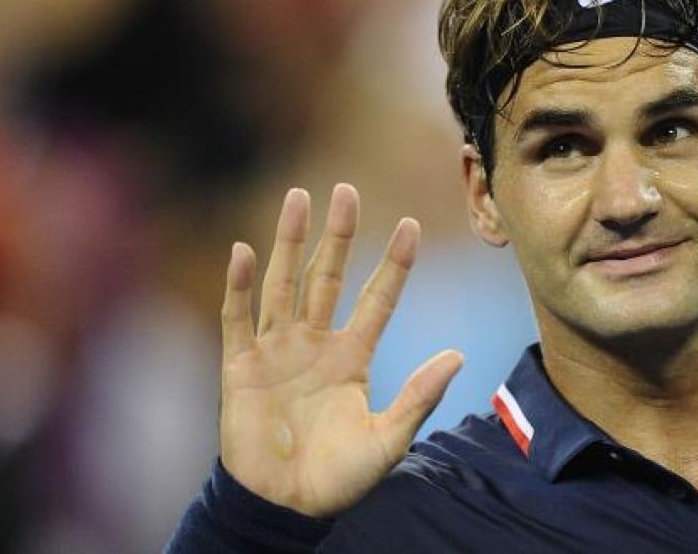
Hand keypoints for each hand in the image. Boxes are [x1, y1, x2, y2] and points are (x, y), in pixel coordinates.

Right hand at [218, 185, 462, 517]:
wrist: (286, 507)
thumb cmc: (338, 478)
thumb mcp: (388, 438)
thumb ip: (419, 396)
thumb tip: (458, 354)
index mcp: (352, 356)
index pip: (377, 298)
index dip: (394, 264)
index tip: (412, 225)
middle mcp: (315, 343)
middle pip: (328, 277)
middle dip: (338, 235)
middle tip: (345, 190)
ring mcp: (277, 351)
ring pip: (284, 284)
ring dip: (289, 242)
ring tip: (298, 198)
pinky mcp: (241, 367)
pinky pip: (238, 319)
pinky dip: (239, 286)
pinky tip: (243, 250)